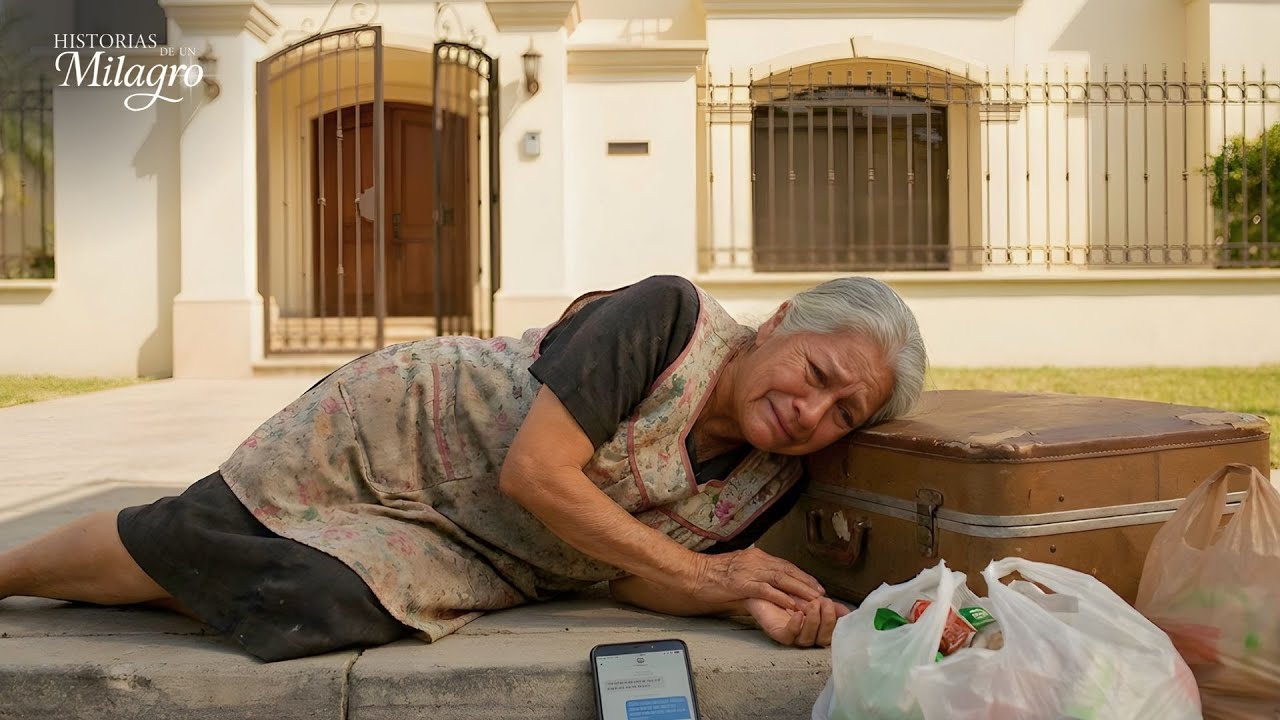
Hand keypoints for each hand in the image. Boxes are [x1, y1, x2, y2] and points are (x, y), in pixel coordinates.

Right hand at [686, 547, 824, 610]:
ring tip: (813, 599)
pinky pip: (766, 590)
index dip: (802, 575)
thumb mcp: (739, 569)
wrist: (694, 574)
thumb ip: (755, 573)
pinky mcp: (742, 583)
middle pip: (787, 570)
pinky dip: (781, 597)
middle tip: (822, 593)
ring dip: (799, 589)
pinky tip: (792, 604)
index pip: (785, 565)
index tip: (815, 585)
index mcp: (756, 556)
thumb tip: (771, 583)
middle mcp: (755, 560)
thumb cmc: (713, 575)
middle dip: (806, 582)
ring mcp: (749, 571)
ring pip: (781, 579)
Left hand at [745, 595, 848, 647]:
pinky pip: (788, 636)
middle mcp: (806, 635)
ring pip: (807, 639)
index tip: (836, 606)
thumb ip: (829, 604)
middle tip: (824, 603)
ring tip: (813, 604)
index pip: (832, 633)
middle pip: (822, 639)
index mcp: (817, 628)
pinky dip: (795, 626)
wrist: (763, 584)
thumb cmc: (789, 591)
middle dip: (827, 621)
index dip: (836, 622)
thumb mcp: (813, 595)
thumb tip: (847, 613)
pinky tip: (798, 614)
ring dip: (813, 621)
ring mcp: (792, 636)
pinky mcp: (777, 633)